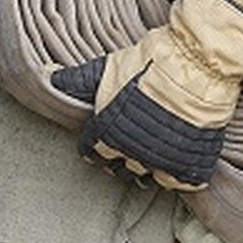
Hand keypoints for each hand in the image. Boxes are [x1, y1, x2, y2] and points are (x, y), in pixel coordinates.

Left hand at [51, 0, 242, 191]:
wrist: (196, 62)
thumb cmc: (149, 62)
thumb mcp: (107, 67)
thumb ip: (76, 80)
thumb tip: (46, 76)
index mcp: (106, 133)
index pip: (92, 150)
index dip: (95, 143)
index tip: (102, 137)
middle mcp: (130, 153)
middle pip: (119, 166)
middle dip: (121, 155)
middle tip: (129, 141)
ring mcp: (161, 160)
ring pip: (147, 175)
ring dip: (147, 164)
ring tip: (152, 150)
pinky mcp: (190, 163)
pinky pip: (180, 180)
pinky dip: (179, 173)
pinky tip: (177, 160)